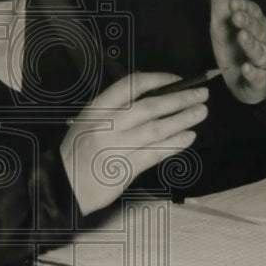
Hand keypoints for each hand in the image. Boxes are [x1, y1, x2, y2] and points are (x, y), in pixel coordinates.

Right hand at [61, 72, 208, 214]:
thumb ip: (115, 111)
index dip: (158, 79)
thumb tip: (154, 98)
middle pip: (150, 106)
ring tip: (201, 113)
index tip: (178, 79)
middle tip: (202, 94)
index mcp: (97, 109)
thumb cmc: (78, 151)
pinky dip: (174, 144)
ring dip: (182, 119)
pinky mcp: (124, 168)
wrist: (63, 186)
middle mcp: (107, 125)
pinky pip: (155, 153)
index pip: (131, 85)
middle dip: (180, 98)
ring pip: (156, 129)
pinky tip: (188, 137)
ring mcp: (116, 146)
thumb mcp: (88, 122)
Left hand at [207, 0, 265, 103]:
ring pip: (260, 53)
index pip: (253, 12)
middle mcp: (263, 41)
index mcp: (255, 24)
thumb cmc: (232, 44)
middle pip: (259, 30)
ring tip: (242, 38)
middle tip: (236, 17)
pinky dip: (254, 74)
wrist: (241, 81)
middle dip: (249, 23)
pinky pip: (259, 78)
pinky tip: (246, 70)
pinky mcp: (260, 82)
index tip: (233, 3)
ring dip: (251, 45)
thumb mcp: (221, 18)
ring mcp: (262, 62)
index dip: (245, 8)